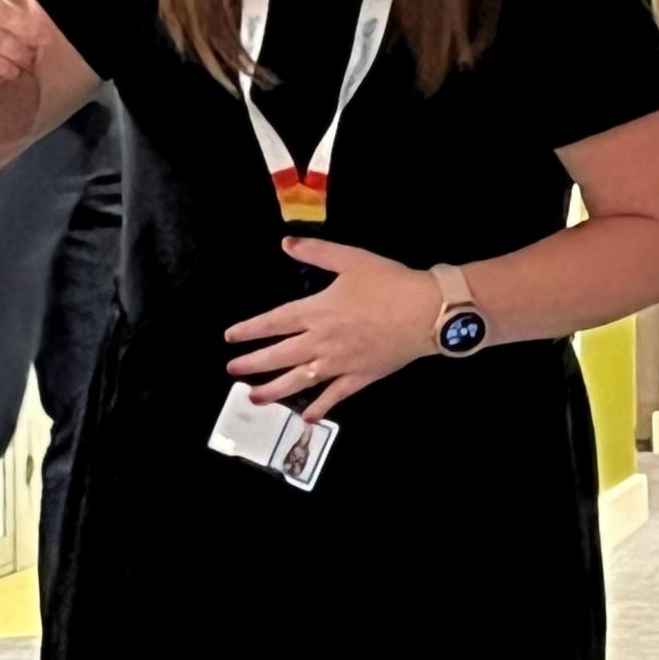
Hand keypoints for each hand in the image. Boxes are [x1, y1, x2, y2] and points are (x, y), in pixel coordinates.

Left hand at [223, 238, 438, 419]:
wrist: (428, 311)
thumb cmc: (390, 282)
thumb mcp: (351, 259)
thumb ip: (316, 252)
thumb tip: (286, 243)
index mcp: (317, 311)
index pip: (274, 322)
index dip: (250, 330)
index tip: (230, 337)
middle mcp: (322, 340)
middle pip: (279, 355)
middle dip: (253, 364)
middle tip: (232, 371)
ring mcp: (340, 362)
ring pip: (300, 380)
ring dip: (274, 390)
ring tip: (254, 397)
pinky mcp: (361, 377)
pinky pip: (335, 395)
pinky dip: (320, 406)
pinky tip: (307, 416)